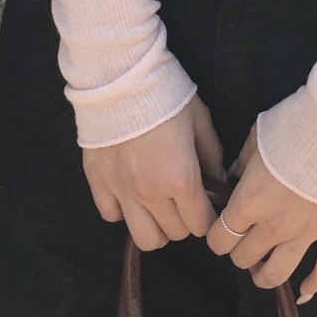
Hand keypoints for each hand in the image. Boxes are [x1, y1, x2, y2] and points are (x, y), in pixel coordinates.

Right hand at [83, 94, 225, 250]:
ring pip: (144, 239)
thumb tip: (218, 182)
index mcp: (181, 178)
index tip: (208, 203)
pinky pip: (112, 216)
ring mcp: (121, 191)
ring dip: (157, 226)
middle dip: (185, 220)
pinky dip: (124, 211)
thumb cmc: (168, 96)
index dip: (208, 216)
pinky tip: (131, 192)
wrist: (121, 77)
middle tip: (185, 200)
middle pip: (175, 234)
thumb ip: (212, 157)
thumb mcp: (200, 122)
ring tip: (159, 205)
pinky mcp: (97, 183)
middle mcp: (151, 193)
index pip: (201, 224)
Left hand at [206, 122, 316, 303]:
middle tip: (243, 241)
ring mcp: (306, 232)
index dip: (216, 238)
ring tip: (262, 269)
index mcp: (249, 202)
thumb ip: (241, 163)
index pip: (220, 239)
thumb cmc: (294, 125)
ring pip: (278, 274)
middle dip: (239, 252)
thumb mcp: (256, 136)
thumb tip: (234, 177)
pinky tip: (305, 290)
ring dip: (264, 275)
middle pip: (244, 259)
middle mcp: (274, 225)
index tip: (219, 230)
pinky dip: (315, 284)